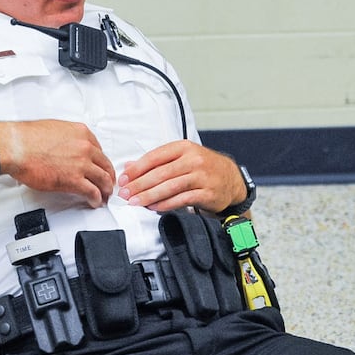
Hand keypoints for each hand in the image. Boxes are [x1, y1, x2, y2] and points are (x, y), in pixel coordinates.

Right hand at [0, 119, 115, 207]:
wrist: (17, 147)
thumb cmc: (27, 138)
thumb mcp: (54, 129)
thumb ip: (66, 138)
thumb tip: (65, 147)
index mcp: (81, 133)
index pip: (99, 150)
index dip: (100, 161)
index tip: (100, 167)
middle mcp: (85, 147)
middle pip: (105, 164)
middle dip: (108, 176)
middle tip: (107, 183)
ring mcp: (81, 164)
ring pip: (103, 179)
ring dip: (106, 189)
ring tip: (105, 195)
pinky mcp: (74, 180)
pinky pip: (92, 192)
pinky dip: (96, 199)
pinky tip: (95, 202)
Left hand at [117, 141, 245, 213]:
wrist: (231, 179)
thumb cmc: (203, 167)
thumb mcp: (181, 158)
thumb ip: (155, 162)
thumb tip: (129, 166)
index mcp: (184, 147)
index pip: (155, 157)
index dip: (137, 169)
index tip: (123, 179)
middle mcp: (193, 160)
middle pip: (160, 173)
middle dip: (139, 185)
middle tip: (126, 194)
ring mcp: (202, 176)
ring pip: (170, 187)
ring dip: (149, 196)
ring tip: (136, 202)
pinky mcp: (207, 193)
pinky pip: (182, 199)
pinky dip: (166, 204)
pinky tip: (154, 207)